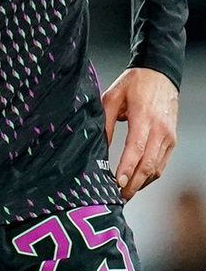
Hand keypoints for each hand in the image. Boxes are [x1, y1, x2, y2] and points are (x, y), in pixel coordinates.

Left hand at [103, 67, 178, 200]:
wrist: (160, 74)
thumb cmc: (134, 84)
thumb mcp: (111, 98)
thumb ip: (105, 122)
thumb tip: (99, 145)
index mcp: (144, 118)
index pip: (136, 149)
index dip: (127, 168)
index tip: (117, 181)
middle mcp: (160, 130)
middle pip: (148, 164)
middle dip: (134, 183)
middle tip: (119, 196)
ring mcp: (168, 136)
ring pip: (157, 167)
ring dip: (142, 183)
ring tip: (126, 192)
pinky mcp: (172, 139)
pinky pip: (162, 162)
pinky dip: (151, 175)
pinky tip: (138, 180)